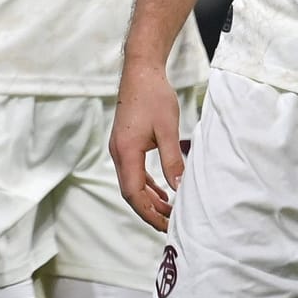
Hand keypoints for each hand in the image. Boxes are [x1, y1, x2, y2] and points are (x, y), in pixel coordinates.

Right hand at [110, 66, 182, 231]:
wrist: (141, 73)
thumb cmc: (154, 96)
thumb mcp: (168, 129)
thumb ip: (172, 159)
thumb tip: (179, 187)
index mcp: (126, 151)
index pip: (133, 193)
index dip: (148, 212)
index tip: (165, 224)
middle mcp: (118, 153)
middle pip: (130, 192)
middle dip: (149, 210)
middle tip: (170, 224)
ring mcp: (120, 148)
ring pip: (131, 183)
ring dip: (148, 199)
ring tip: (168, 211)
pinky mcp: (125, 144)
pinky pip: (133, 172)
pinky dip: (146, 185)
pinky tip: (160, 191)